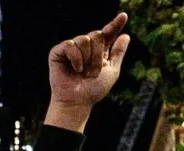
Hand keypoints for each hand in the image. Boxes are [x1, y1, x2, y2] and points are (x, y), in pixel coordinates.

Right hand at [45, 11, 130, 132]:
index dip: (115, 24)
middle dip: (97, 55)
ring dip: (87, 60)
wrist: (77, 101)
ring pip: (84, 40)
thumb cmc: (93, 90)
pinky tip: (75, 69)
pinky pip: (70, 45)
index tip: (124, 16)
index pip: (108, 32)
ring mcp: (71, 48)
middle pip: (97, 35)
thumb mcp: (112, 71)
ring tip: (83, 73)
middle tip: (93, 73)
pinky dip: (75, 59)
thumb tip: (126, 35)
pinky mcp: (58, 52)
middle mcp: (85, 46)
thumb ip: (118, 53)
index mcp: (98, 49)